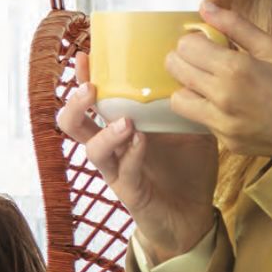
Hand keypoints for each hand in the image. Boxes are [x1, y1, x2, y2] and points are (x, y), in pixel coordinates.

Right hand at [57, 51, 220, 263]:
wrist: (193, 215)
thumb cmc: (187, 169)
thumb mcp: (187, 127)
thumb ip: (183, 103)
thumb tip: (198, 66)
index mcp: (119, 128)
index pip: (92, 101)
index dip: (81, 80)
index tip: (84, 56)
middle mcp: (111, 149)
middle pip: (73, 125)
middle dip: (75, 104)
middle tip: (90, 88)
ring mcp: (116, 171)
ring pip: (92, 150)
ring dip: (105, 132)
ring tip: (125, 121)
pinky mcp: (129, 192)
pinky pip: (123, 171)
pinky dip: (131, 154)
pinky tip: (141, 141)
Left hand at [166, 2, 271, 158]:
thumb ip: (236, 27)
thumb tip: (206, 7)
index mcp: (234, 69)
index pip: (185, 47)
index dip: (193, 41)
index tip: (206, 42)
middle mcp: (222, 98)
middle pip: (175, 70)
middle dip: (184, 59)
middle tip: (204, 58)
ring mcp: (221, 123)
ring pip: (179, 100)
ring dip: (189, 88)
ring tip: (212, 83)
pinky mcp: (225, 141)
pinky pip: (201, 121)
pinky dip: (208, 110)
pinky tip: (231, 104)